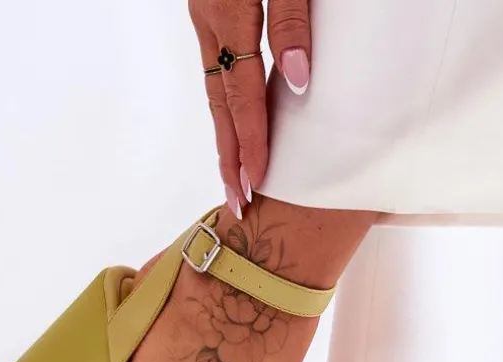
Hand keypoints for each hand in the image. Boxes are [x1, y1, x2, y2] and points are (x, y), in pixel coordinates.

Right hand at [188, 0, 311, 217]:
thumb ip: (290, 20)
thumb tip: (297, 78)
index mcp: (229, 11)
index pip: (242, 92)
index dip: (250, 140)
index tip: (256, 181)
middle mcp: (209, 18)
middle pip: (219, 102)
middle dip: (229, 157)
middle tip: (237, 201)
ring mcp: (205, 12)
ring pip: (213, 87)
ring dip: (224, 134)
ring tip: (233, 175)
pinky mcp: (210, 5)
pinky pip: (215, 68)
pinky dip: (224, 103)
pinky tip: (233, 120)